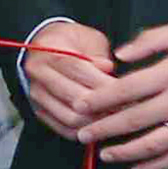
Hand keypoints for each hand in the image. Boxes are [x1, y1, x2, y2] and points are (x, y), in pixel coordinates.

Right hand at [17, 18, 118, 136]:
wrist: (43, 47)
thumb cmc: (71, 41)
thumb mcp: (89, 37)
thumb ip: (99, 54)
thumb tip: (107, 69)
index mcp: (50, 50)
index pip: (79, 70)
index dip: (107, 84)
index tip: (130, 90)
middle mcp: (39, 74)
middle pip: (75, 98)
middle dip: (106, 106)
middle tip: (129, 109)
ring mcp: (37, 94)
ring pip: (71, 118)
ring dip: (97, 122)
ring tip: (117, 119)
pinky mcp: (39, 110)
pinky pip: (64, 129)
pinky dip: (85, 131)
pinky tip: (101, 125)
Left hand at [79, 19, 167, 168]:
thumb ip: (151, 39)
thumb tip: (120, 54)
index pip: (126, 89)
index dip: (99, 100)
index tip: (79, 106)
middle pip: (133, 119)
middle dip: (102, 129)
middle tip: (81, 135)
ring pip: (153, 144)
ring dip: (125, 152)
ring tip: (104, 155)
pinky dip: (157, 166)